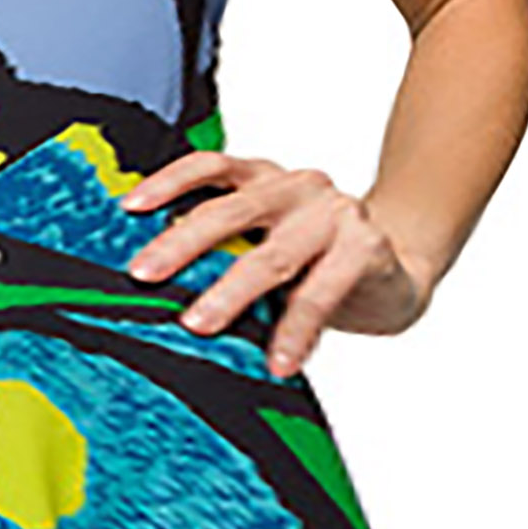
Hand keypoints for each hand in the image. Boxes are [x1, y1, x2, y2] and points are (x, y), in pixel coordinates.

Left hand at [118, 151, 431, 375]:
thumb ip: (227, 253)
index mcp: (265, 180)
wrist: (399, 274)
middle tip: (143, 276)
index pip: (211, 166)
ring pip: (272, 254)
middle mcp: (297, 186)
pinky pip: (322, 293)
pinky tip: (280, 362)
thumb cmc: (317, 266)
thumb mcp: (267, 249)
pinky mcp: (366, 247)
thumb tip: (152, 291)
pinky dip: (296, 330)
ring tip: (198, 327)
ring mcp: (335, 213)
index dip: (168, 182)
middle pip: (232, 209)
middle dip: (182, 244)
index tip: (128, 208)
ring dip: (231, 293)